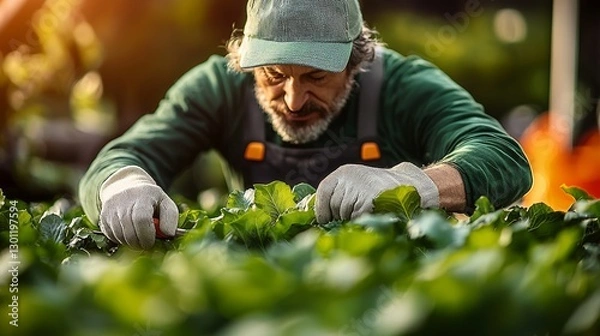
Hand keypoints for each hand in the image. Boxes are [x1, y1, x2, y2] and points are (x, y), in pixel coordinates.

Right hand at [99, 165, 177, 248]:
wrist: (126, 186)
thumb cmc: (151, 200)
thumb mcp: (166, 203)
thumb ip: (171, 218)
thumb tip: (168, 234)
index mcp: (143, 195)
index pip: (141, 219)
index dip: (147, 236)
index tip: (152, 242)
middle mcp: (123, 200)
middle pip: (129, 231)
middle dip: (140, 243)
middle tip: (147, 244)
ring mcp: (110, 209)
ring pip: (120, 236)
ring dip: (131, 243)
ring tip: (139, 238)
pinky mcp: (103, 217)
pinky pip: (111, 236)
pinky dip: (121, 240)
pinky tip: (129, 233)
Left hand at [315, 162, 439, 223]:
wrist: (413, 186)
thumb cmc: (381, 191)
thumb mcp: (357, 185)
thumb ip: (337, 196)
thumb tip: (317, 219)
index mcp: (343, 173)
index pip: (323, 193)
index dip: (322, 210)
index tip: (325, 220)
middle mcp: (349, 177)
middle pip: (333, 207)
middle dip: (340, 217)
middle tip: (357, 214)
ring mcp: (359, 188)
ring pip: (343, 215)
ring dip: (353, 221)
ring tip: (370, 212)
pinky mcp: (368, 202)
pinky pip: (356, 221)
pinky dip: (363, 223)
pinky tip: (375, 216)